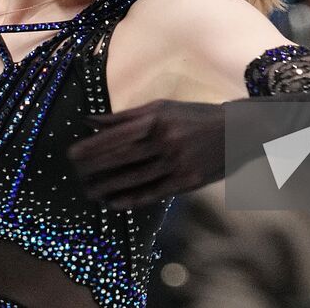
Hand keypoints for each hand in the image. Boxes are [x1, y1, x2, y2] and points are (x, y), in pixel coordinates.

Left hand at [69, 99, 226, 208]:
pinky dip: (131, 199)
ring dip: (109, 186)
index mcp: (157, 119)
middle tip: (76, 175)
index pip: (117, 135)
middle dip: (95, 167)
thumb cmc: (195, 116)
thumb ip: (127, 116)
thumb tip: (91, 120)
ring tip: (89, 192)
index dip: (93, 146)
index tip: (72, 153)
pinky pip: (153, 193)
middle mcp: (165, 141)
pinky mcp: (186, 182)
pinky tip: (113, 202)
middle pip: (122, 158)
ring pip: (135, 178)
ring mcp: (176, 163)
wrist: (237, 131)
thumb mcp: (162, 108)